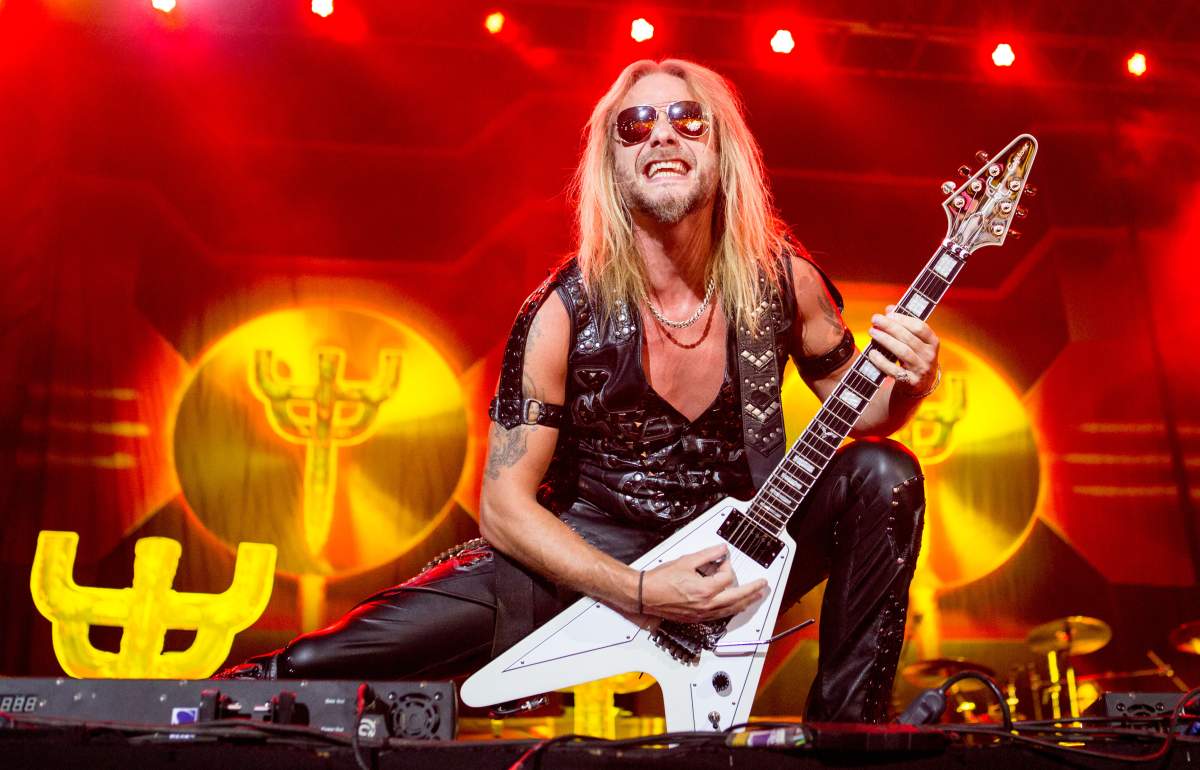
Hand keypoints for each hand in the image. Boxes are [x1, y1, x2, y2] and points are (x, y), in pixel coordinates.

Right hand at [640, 544, 766, 622]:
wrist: (645, 594)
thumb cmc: (660, 580)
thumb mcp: (686, 561)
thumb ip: (707, 554)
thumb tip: (722, 550)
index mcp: (704, 590)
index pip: (727, 578)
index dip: (726, 566)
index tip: (722, 560)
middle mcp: (706, 605)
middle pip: (737, 599)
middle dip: (752, 591)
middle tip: (762, 586)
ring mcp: (702, 614)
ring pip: (731, 610)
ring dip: (745, 603)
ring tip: (755, 598)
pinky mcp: (697, 618)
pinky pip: (721, 616)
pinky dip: (731, 610)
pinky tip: (735, 607)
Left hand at [867, 305, 939, 395]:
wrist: (920, 386)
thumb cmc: (915, 358)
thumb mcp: (915, 342)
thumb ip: (904, 325)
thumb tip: (889, 308)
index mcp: (932, 343)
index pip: (920, 327)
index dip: (904, 319)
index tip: (888, 313)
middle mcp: (929, 356)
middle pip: (908, 338)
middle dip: (890, 327)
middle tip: (875, 319)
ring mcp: (921, 369)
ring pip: (902, 352)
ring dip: (885, 340)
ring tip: (872, 332)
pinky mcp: (910, 382)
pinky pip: (894, 370)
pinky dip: (882, 361)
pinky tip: (872, 353)